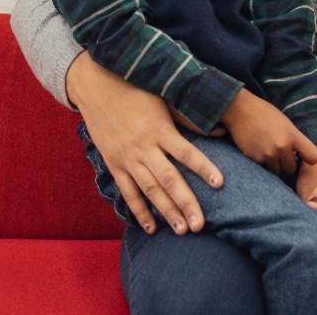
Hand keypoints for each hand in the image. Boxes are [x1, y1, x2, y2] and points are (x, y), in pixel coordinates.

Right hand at [67, 52, 223, 234]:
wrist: (96, 87)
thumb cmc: (136, 89)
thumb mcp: (164, 97)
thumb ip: (188, 117)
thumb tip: (217, 130)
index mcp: (160, 128)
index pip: (186, 152)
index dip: (204, 167)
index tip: (220, 183)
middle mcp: (144, 147)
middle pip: (169, 179)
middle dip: (186, 203)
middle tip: (200, 225)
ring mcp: (127, 158)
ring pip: (150, 190)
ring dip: (166, 212)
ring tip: (182, 230)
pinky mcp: (114, 164)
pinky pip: (128, 192)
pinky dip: (139, 211)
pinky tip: (151, 227)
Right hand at [220, 89, 316, 175]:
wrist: (240, 110)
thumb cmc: (264, 114)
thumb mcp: (285, 123)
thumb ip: (294, 139)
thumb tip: (301, 155)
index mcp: (293, 135)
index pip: (312, 157)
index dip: (309, 159)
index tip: (303, 156)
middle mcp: (282, 147)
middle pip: (291, 169)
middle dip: (287, 164)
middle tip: (281, 154)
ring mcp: (268, 154)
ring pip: (277, 172)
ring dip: (275, 166)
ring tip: (269, 152)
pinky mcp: (256, 159)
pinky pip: (264, 169)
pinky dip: (263, 163)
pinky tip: (259, 150)